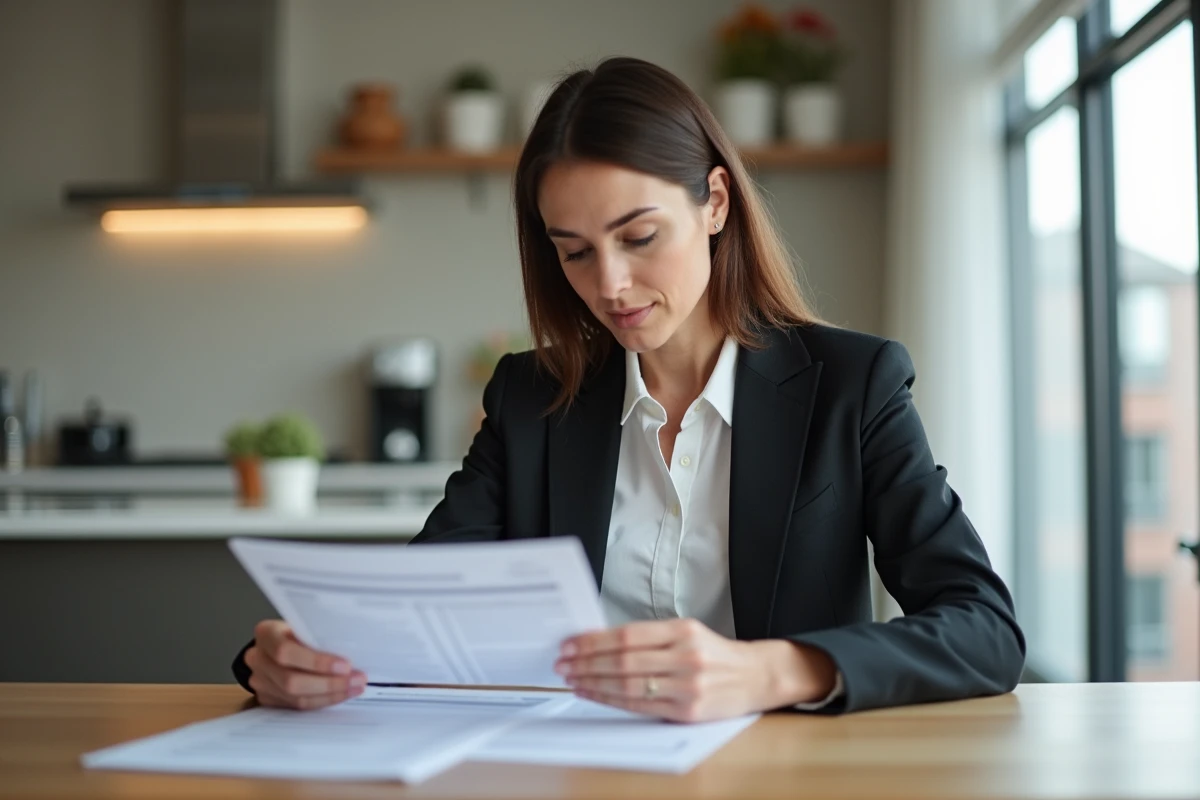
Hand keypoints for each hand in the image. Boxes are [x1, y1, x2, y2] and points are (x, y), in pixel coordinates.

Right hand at [243, 620, 366, 709]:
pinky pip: (297, 707)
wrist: (277, 643)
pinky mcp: (268, 698)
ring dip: (330, 695)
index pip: (286, 651)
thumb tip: (354, 648)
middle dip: (329, 683)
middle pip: (291, 681)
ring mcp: (260, 681)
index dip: (317, 662)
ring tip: (354, 688)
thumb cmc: (297, 631)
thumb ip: (319, 636)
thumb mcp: (306, 625)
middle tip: (356, 679)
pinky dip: (322, 701)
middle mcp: (258, 659)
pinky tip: (340, 694)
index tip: (345, 665)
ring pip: (296, 698)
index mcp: (266, 634)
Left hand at [555, 619, 835, 722]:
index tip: (571, 643)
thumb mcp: (688, 632)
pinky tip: (596, 694)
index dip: (594, 640)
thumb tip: (601, 641)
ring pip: (629, 684)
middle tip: (564, 663)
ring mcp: (688, 685)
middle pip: (624, 660)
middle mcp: (686, 656)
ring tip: (573, 679)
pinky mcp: (688, 710)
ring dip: (594, 683)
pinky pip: (641, 706)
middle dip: (587, 662)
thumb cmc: (716, 654)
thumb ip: (650, 637)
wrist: (756, 676)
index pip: (628, 635)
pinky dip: (613, 700)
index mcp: (683, 631)